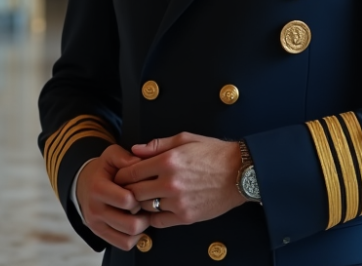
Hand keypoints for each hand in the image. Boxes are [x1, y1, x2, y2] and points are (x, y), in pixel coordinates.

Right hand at [75, 144, 148, 250]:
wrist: (85, 184)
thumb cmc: (105, 169)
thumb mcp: (111, 155)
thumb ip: (124, 156)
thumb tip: (138, 163)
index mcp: (97, 189)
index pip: (126, 200)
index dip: (141, 195)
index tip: (143, 188)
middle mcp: (95, 210)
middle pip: (131, 224)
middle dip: (144, 214)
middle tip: (147, 203)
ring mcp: (96, 225)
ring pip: (129, 236)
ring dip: (142, 226)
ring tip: (143, 213)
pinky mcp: (100, 234)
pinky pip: (125, 244)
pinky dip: (135, 236)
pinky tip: (136, 222)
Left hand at [113, 132, 244, 227]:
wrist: (240, 172)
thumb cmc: (213, 153)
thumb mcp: (185, 139)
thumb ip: (157, 145)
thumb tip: (135, 150)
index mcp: (168, 161)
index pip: (131, 172)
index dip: (121, 175)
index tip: (121, 176)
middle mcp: (170, 183)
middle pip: (133, 192)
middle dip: (127, 190)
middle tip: (127, 189)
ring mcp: (178, 202)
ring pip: (145, 207)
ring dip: (140, 203)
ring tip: (142, 198)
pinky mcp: (186, 216)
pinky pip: (159, 221)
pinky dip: (153, 216)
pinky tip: (155, 209)